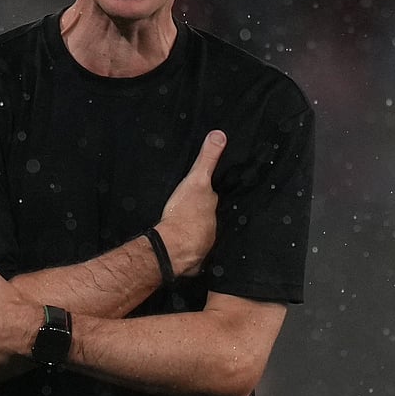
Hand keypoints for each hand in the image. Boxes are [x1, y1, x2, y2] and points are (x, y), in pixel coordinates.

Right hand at [155, 130, 226, 276]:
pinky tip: (182, 249)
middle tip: (191, 211)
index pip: (212, 200)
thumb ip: (208, 158)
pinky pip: (192, 256)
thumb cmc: (185, 213)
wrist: (174, 246)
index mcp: (212, 209)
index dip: (208, 197)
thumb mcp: (196, 180)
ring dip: (195, 234)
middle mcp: (212, 228)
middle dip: (202, 216)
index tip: (204, 195)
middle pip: (208, 219)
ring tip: (186, 229)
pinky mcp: (194, 261)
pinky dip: (188, 252)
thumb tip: (220, 135)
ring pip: (201, 237)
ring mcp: (204, 245)